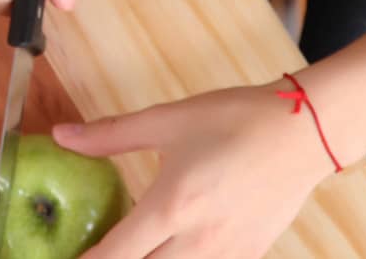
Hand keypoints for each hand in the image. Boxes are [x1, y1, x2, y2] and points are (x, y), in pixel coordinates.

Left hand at [52, 81, 339, 257]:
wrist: (303, 131)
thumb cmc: (235, 120)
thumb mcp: (166, 121)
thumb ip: (110, 135)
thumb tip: (62, 136)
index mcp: (172, 207)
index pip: (115, 255)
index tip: (67, 256)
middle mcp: (199, 241)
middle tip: (101, 248)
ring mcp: (227, 254)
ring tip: (135, 244)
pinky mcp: (249, 256)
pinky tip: (172, 244)